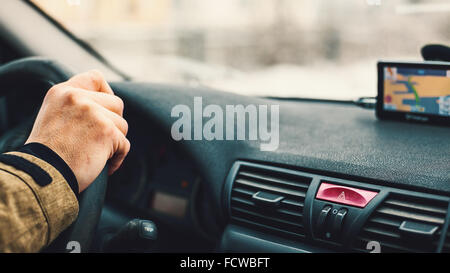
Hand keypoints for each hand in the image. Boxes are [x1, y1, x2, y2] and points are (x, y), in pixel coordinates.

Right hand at [26, 70, 129, 191]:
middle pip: (117, 104)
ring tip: (96, 154)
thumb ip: (75, 105)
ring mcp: (94, 113)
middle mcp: (78, 98)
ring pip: (122, 125)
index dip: (107, 93)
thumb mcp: (53, 116)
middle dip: (113, 123)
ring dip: (115, 142)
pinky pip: (124, 145)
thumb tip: (106, 103)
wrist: (42, 175)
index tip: (105, 110)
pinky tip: (103, 166)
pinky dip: (117, 159)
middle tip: (98, 140)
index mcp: (63, 92)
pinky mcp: (107, 131)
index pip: (96, 77)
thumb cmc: (47, 154)